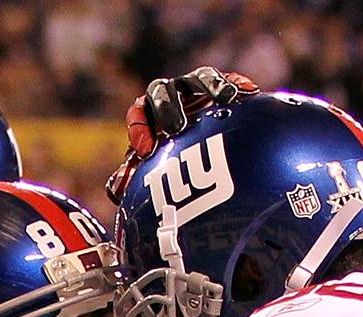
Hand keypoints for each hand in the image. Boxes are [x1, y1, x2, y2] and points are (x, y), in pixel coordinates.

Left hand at [106, 67, 258, 202]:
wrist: (212, 158)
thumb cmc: (178, 166)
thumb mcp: (157, 173)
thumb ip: (136, 178)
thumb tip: (114, 191)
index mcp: (150, 115)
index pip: (138, 113)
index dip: (139, 128)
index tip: (146, 150)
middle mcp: (171, 97)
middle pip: (162, 91)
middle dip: (167, 108)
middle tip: (175, 128)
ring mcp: (197, 88)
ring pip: (198, 79)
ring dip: (209, 87)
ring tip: (224, 100)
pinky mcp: (222, 86)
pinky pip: (227, 80)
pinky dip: (235, 84)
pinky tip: (248, 94)